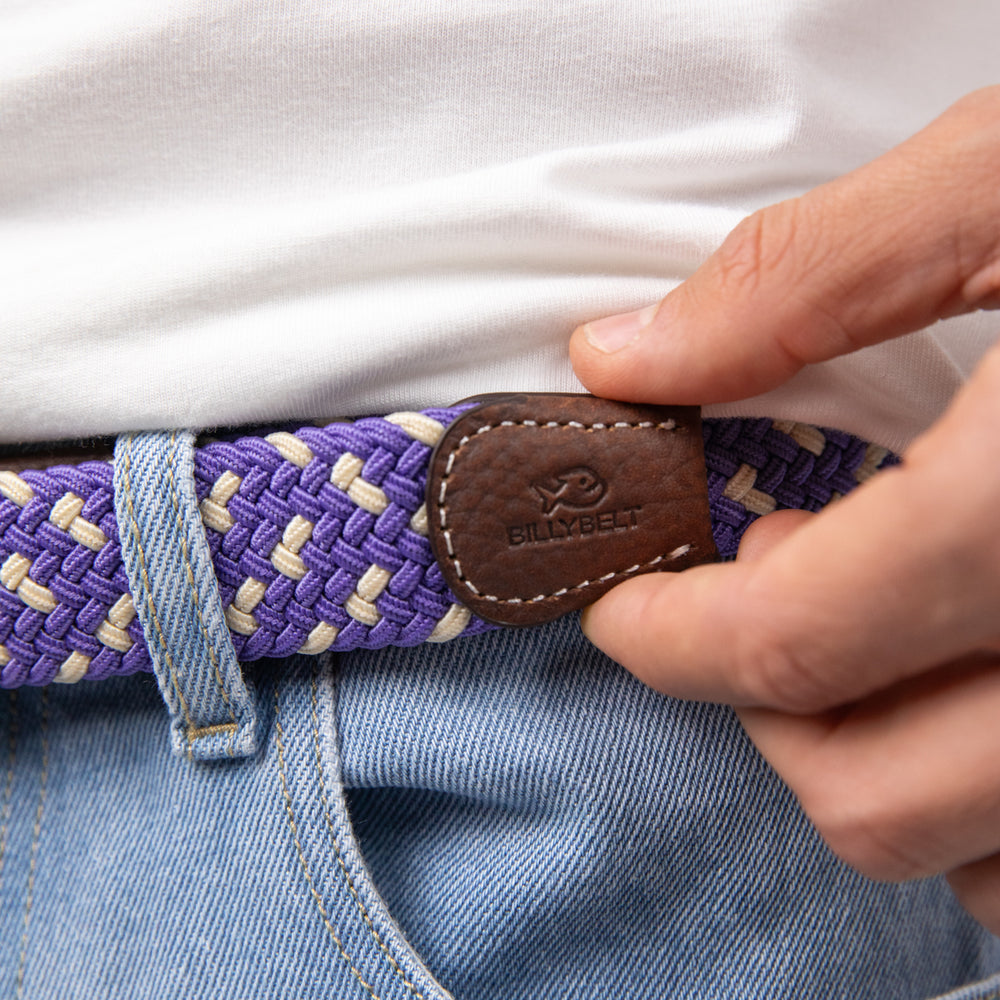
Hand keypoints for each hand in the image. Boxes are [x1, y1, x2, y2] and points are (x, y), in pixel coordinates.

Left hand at [569, 87, 999, 930]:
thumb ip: (806, 278)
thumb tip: (625, 357)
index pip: (799, 641)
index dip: (671, 637)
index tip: (624, 608)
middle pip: (875, 794)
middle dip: (768, 708)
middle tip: (757, 601)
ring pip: (974, 859)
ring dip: (882, 766)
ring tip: (877, 638)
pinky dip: (986, 806)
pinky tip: (975, 687)